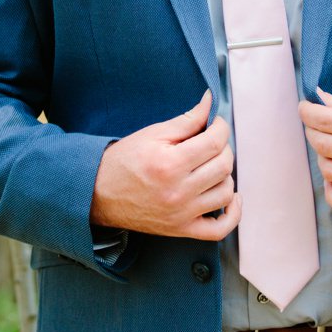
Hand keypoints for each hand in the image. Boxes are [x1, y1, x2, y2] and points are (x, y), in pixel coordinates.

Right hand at [90, 91, 241, 239]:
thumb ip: (186, 120)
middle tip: (212, 142)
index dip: (221, 128)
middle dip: (223, 148)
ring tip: (212, 165)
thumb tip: (210, 102)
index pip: (215, 143)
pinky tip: (231, 198)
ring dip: (225, 175)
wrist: (98, 193)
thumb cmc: (124, 161)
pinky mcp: (181, 230)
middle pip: (224, 166)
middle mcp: (178, 192)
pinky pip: (219, 229)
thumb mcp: (152, 134)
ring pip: (226, 192)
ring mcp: (181, 214)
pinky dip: (233, 214)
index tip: (216, 124)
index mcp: (169, 164)